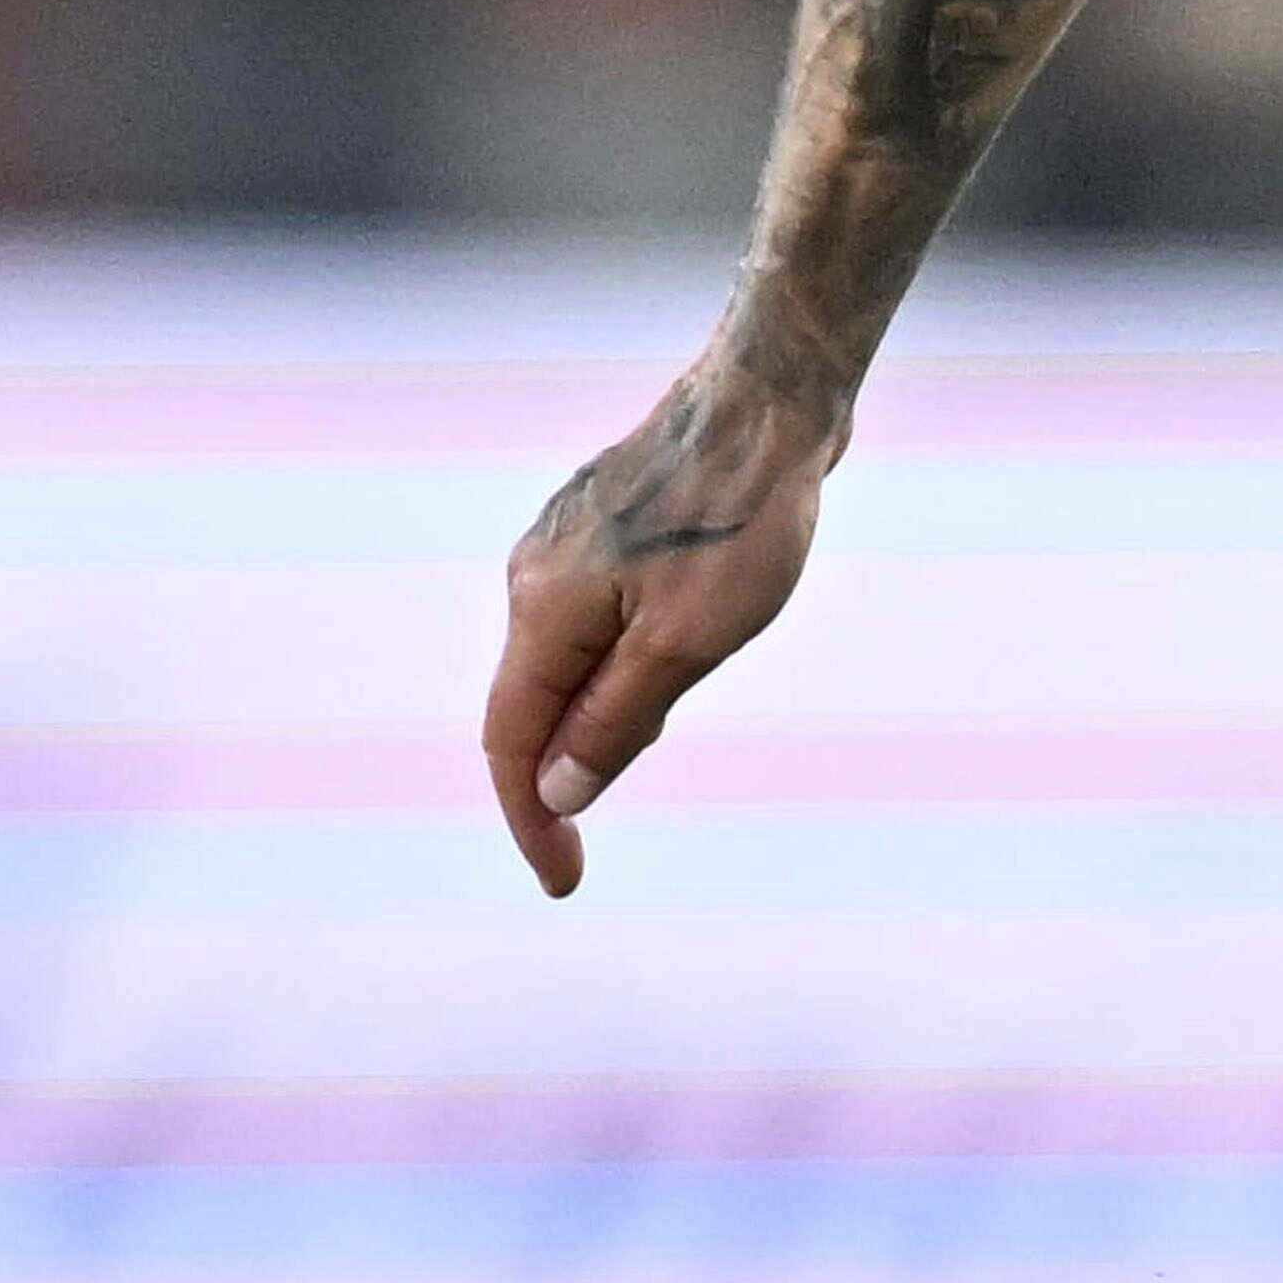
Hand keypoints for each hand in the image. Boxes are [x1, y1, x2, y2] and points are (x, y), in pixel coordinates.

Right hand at [483, 368, 829, 897]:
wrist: (769, 399)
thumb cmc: (739, 521)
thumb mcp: (685, 644)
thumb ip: (615, 722)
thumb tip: (558, 794)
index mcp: (542, 611)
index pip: (512, 744)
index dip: (531, 821)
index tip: (564, 883)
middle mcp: (535, 577)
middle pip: (532, 706)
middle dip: (567, 775)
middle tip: (603, 843)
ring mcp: (567, 549)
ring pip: (568, 664)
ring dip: (602, 717)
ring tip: (670, 715)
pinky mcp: (605, 530)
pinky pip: (596, 624)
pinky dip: (621, 667)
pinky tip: (678, 656)